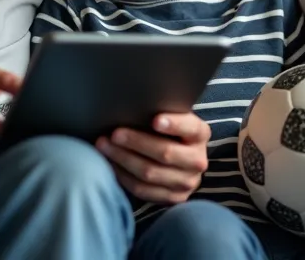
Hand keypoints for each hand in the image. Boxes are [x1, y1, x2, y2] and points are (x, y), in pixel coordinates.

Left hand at [94, 112, 210, 204]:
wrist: (179, 159)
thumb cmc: (167, 131)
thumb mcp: (171, 117)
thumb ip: (160, 112)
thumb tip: (131, 106)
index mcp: (200, 134)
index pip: (190, 128)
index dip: (174, 124)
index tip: (155, 120)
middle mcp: (197, 160)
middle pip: (165, 153)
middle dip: (136, 142)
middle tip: (114, 134)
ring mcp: (187, 182)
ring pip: (150, 173)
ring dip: (123, 159)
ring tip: (104, 146)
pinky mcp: (174, 198)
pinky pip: (143, 190)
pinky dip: (123, 176)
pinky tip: (110, 164)